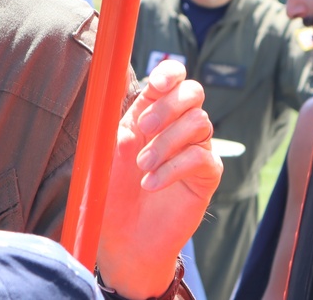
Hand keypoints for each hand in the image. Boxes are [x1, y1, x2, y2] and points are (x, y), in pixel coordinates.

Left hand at [96, 60, 221, 298]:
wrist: (124, 239)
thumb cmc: (112, 193)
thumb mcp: (107, 154)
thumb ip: (116, 127)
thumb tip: (126, 108)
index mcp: (152, 112)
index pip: (173, 79)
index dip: (170, 74)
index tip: (156, 85)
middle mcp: (177, 126)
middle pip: (193, 93)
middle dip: (168, 106)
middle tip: (144, 127)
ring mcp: (195, 149)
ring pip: (199, 123)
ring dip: (166, 143)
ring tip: (142, 167)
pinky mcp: (206, 176)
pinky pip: (202, 158)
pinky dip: (174, 168)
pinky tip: (152, 183)